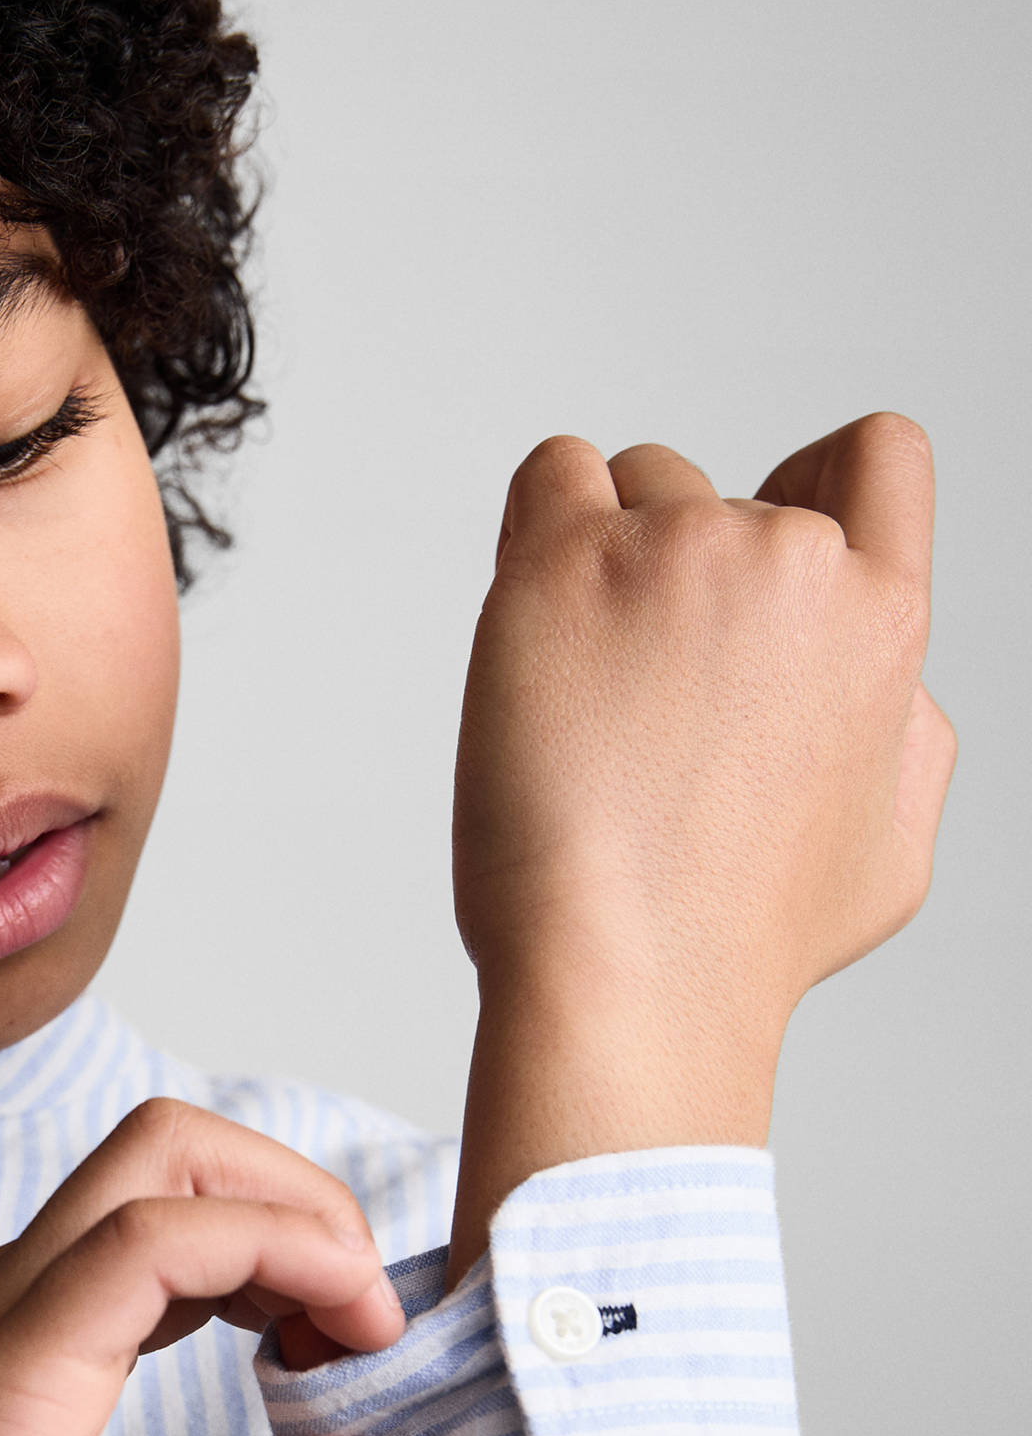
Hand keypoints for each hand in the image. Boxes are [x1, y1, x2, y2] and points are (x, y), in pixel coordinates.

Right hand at [0, 1100, 409, 1435]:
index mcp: (32, 1334)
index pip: (182, 1206)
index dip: (300, 1246)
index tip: (365, 1354)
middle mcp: (7, 1300)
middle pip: (177, 1145)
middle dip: (309, 1198)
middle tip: (372, 1327)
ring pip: (163, 1165)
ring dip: (298, 1219)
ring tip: (359, 1337)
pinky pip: (138, 1252)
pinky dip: (256, 1258)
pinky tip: (315, 1349)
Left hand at [445, 413, 955, 1275]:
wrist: (630, 980)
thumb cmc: (746, 943)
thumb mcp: (890, 849)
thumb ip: (900, 736)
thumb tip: (887, 687)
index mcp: (886, 619)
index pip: (879, 455)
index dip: (814, 480)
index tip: (763, 538)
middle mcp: (793, 561)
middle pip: (729, 496)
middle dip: (685, 574)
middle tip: (643, 699)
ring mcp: (678, 551)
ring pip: (636, 484)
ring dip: (609, 558)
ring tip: (587, 693)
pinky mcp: (564, 566)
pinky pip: (552, 475)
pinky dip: (539, 528)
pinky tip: (534, 625)